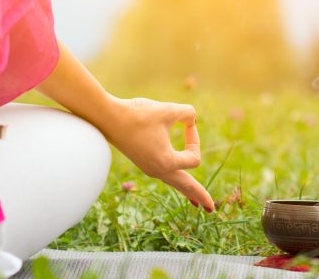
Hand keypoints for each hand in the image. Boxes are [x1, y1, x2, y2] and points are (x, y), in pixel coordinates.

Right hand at [104, 97, 213, 211]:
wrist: (107, 117)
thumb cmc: (137, 114)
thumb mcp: (168, 110)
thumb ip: (188, 113)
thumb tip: (192, 119)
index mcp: (166, 162)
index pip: (194, 157)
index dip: (195, 138)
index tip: (187, 123)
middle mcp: (158, 170)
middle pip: (185, 186)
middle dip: (199, 195)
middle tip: (211, 208)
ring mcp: (149, 168)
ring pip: (174, 183)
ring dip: (187, 190)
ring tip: (196, 202)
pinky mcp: (143, 163)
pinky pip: (164, 175)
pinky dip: (175, 180)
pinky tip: (176, 179)